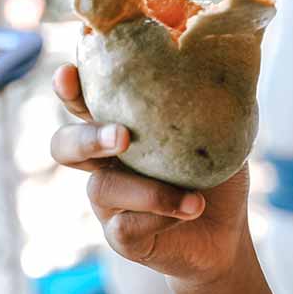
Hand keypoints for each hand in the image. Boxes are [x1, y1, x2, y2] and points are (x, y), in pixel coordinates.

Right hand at [49, 62, 252, 287]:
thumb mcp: (222, 132)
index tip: (67, 74)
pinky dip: (161, 216)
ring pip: (101, 188)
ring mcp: (109, 202)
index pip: (85, 103)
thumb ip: (213, 100)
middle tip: (122, 137)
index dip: (69, 89)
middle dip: (87, 137)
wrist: (227, 233)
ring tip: (194, 196)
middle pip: (65, 146)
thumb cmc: (216, 174)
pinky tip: (191, 210)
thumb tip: (227, 58)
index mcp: (122, 128)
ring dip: (150, 190)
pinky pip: (124, 225)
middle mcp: (106, 163)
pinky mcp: (120, 235)